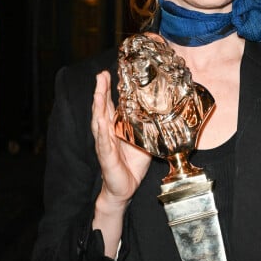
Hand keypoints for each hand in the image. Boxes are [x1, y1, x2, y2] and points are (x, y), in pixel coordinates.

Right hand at [91, 71, 150, 206]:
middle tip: (101, 75)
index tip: (109, 73)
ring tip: (97, 93)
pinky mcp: (106, 157)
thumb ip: (148, 127)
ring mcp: (104, 144)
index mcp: (115, 127)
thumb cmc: (132, 163)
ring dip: (97, 107)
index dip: (109, 89)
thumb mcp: (145, 141)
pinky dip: (102, 132)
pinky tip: (100, 122)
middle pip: (101, 108)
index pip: (111, 105)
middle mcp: (107, 133)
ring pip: (99, 122)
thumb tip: (163, 113)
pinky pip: (104, 143)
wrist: (125, 188)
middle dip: (100, 91)